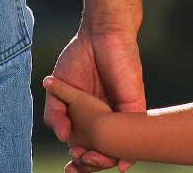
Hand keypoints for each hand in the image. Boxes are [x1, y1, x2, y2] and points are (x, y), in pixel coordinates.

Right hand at [44, 26, 144, 172]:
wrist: (100, 34)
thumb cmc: (79, 58)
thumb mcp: (57, 89)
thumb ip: (55, 113)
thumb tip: (63, 137)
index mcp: (87, 118)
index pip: (84, 148)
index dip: (77, 162)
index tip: (68, 168)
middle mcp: (105, 119)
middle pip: (101, 152)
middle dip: (90, 165)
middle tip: (78, 161)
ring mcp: (120, 114)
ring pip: (119, 148)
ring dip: (107, 161)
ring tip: (91, 158)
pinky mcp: (134, 105)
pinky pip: (137, 132)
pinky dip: (130, 152)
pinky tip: (122, 164)